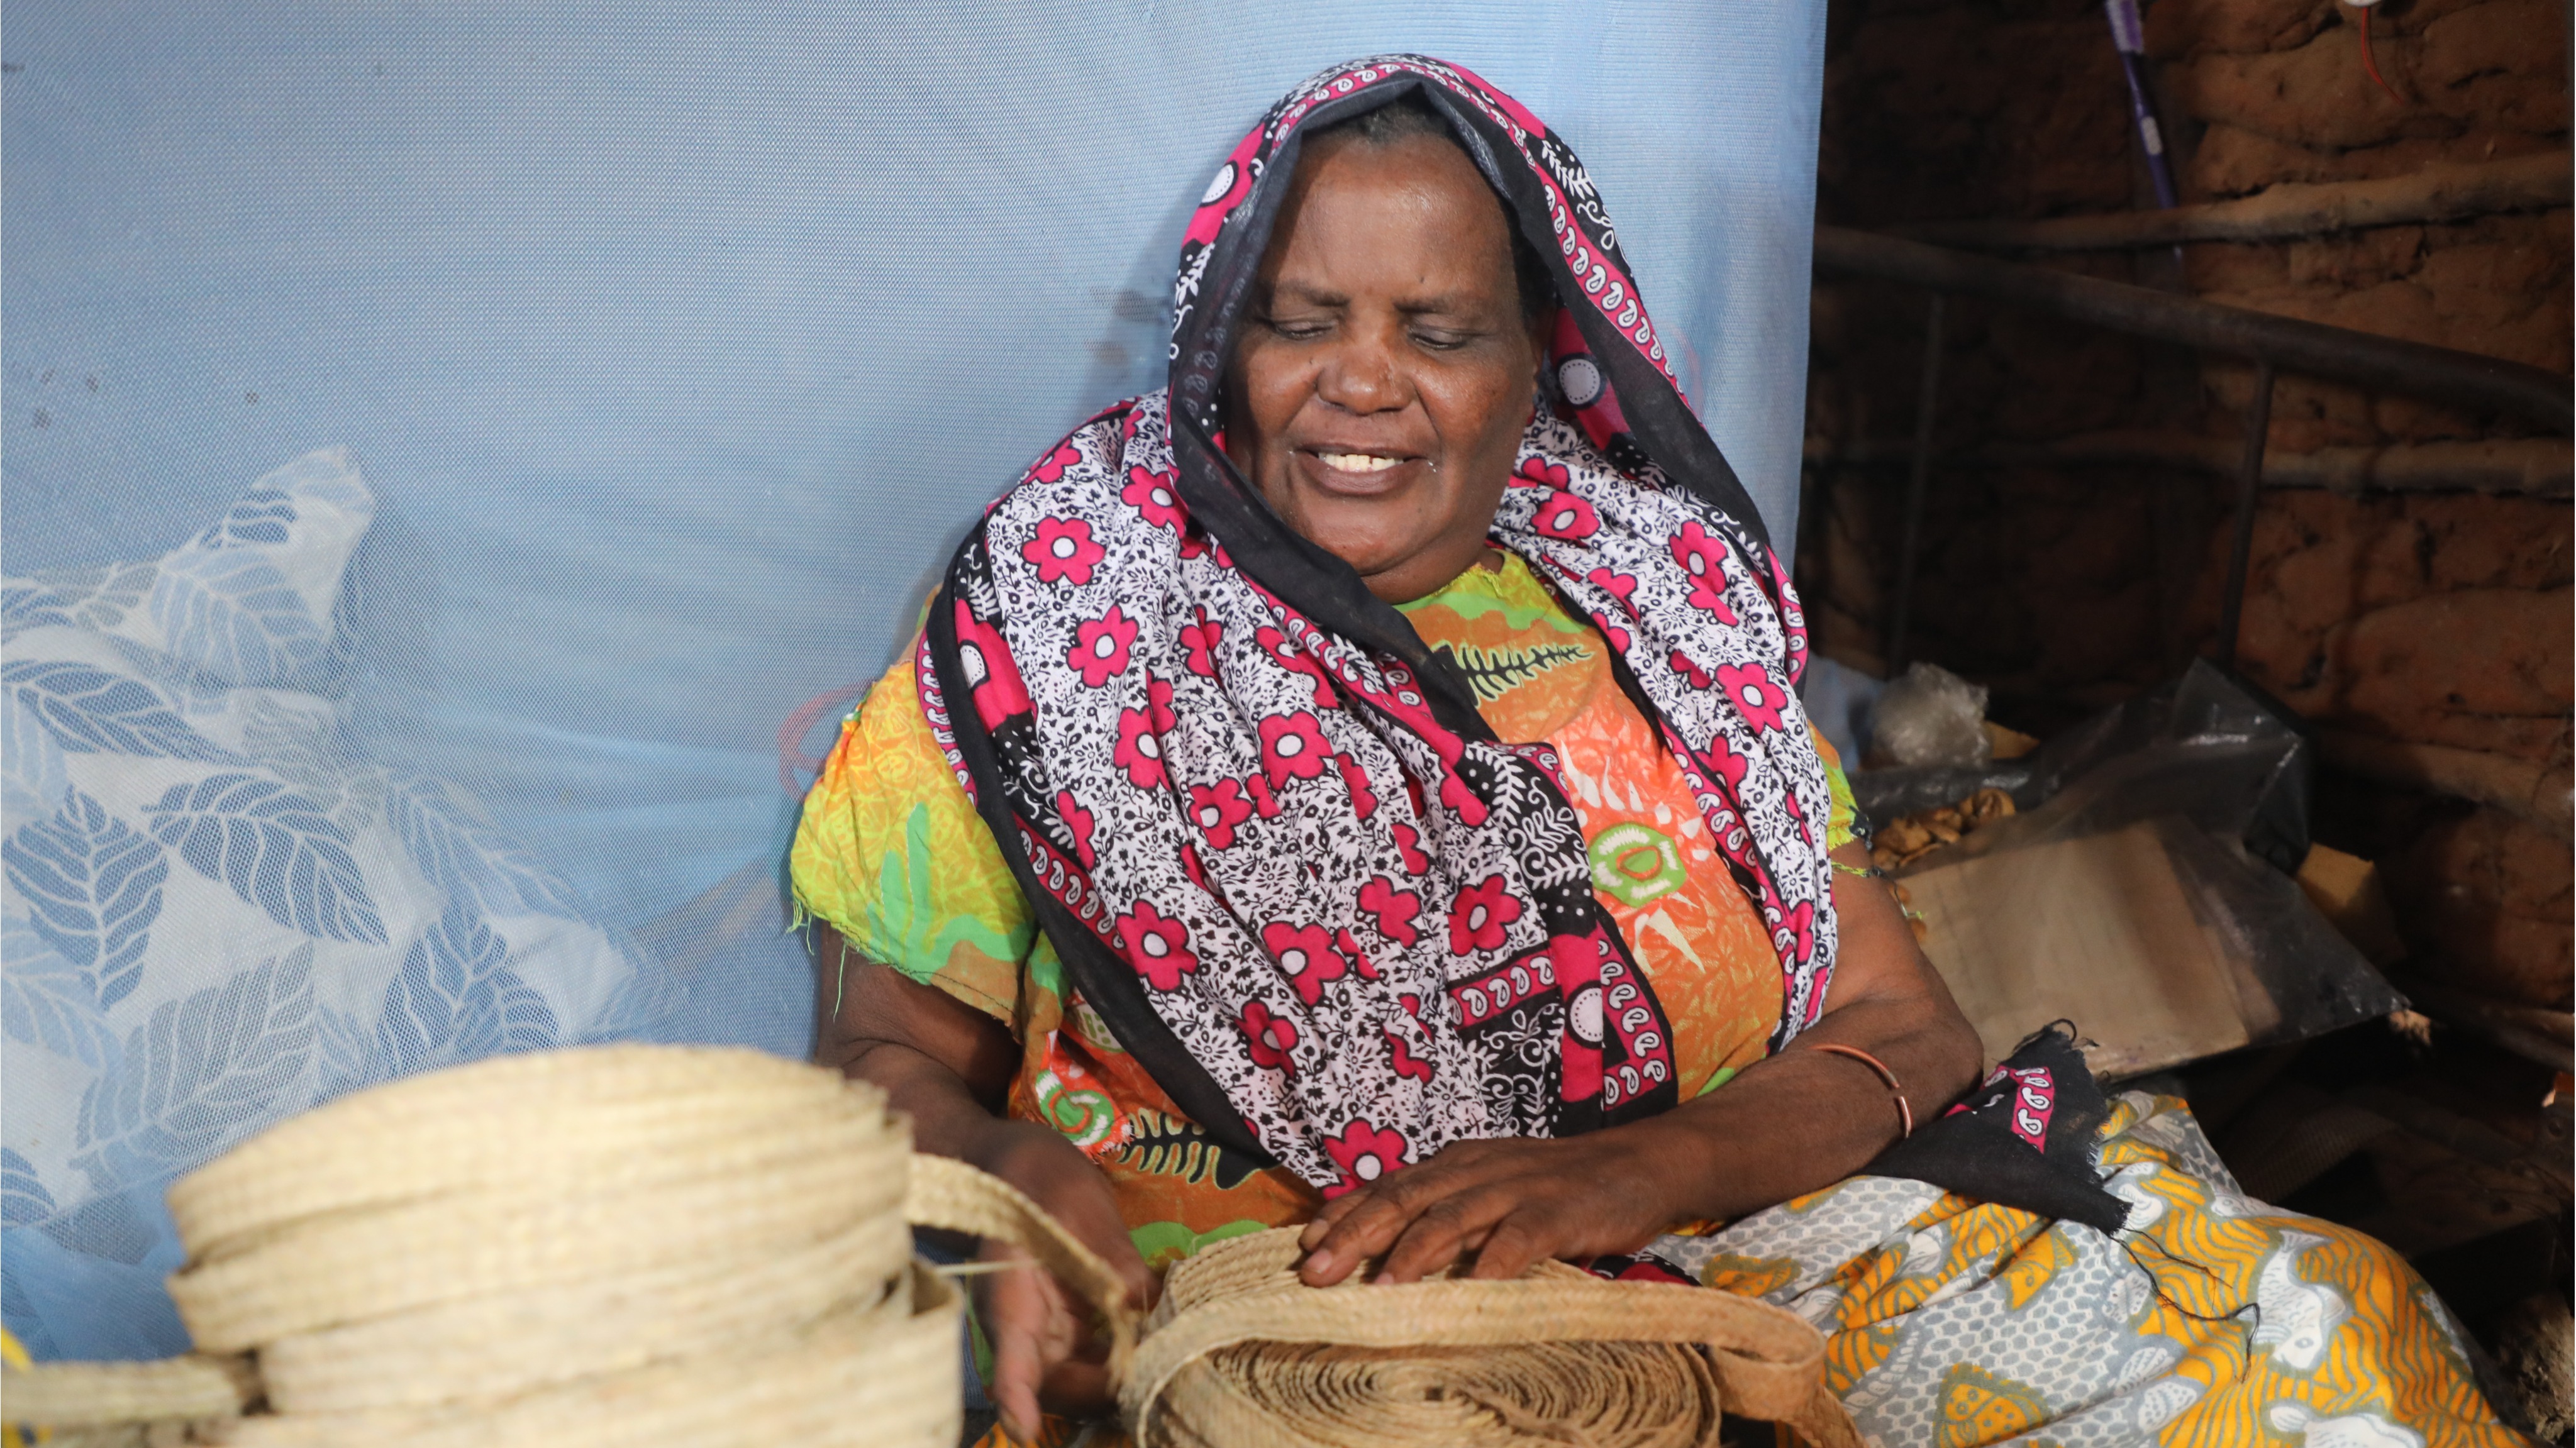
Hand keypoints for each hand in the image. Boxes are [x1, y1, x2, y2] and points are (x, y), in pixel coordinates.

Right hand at [967, 1120, 1156, 1441]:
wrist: (1020, 1168)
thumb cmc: (1040, 1180)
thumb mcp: (1079, 1207)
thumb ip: (1113, 1260)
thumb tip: (1152, 1305)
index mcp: (1009, 1297)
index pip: (1009, 1357)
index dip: (1017, 1396)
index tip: (1024, 1430)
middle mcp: (1023, 1331)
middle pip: (1058, 1387)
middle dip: (1107, 1391)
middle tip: (1167, 1371)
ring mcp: (1046, 1336)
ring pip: (1081, 1384)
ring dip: (1124, 1381)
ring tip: (1175, 1360)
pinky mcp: (1070, 1334)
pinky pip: (1098, 1364)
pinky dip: (1130, 1362)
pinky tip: (1166, 1343)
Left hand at [1294, 1127, 1688, 1287]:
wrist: (1637, 1162)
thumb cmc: (1556, 1185)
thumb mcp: (1492, 1186)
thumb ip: (1447, 1211)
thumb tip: (1385, 1251)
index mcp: (1456, 1164)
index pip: (1388, 1187)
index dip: (1344, 1213)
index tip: (1304, 1243)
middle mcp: (1477, 1169)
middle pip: (1406, 1199)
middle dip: (1356, 1235)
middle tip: (1315, 1271)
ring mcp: (1517, 1187)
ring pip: (1453, 1216)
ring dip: (1413, 1252)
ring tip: (1380, 1287)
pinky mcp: (1557, 1210)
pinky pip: (1520, 1237)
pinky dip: (1495, 1260)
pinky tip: (1474, 1286)